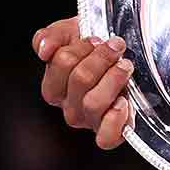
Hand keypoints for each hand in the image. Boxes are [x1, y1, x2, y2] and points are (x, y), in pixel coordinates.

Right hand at [34, 16, 133, 149]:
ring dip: (114, 77)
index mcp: (55, 86)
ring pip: (94, 102)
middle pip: (80, 78)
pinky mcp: (112, 131)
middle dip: (102, 57)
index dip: (82, 46)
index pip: (62, 62)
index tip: (96, 40)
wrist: (123, 56)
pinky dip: (114, 120)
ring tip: (125, 65)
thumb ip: (51, 37)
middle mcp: (69, 106)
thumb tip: (45, 49)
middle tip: (115, 47)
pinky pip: (106, 137)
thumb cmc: (96, 47)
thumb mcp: (71, 32)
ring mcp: (90, 120)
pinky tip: (123, 101)